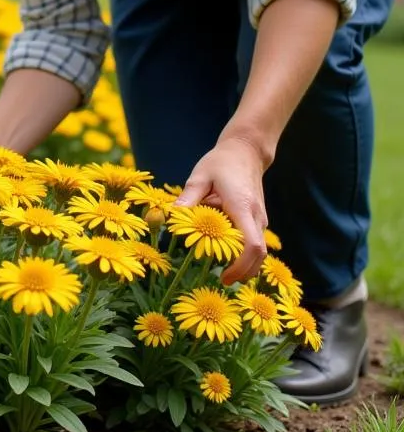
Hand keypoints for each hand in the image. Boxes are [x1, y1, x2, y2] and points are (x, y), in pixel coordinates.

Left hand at [173, 136, 268, 285]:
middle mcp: (256, 216)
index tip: (225, 277)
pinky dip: (245, 253)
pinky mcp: (257, 218)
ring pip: (260, 251)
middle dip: (244, 272)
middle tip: (222, 281)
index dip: (240, 266)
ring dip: (245, 264)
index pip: (251, 246)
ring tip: (223, 272)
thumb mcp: (200, 176)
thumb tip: (171, 216)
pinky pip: (255, 241)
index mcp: (242, 207)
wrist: (246, 151)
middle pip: (259, 256)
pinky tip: (226, 255)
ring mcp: (260, 218)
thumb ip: (188, 197)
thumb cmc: (221, 162)